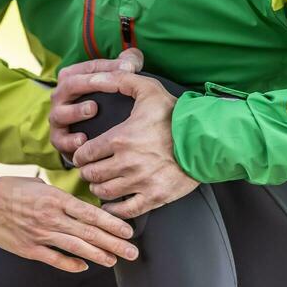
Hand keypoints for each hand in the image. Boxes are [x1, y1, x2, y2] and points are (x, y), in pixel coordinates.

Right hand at [0, 175, 138, 272]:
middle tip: (132, 252)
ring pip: (77, 248)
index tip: (128, 231)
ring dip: (99, 255)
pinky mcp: (30, 248)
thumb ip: (60, 196)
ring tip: (115, 260)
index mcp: (56, 198)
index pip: (91, 213)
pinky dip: (72, 264)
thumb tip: (78, 206)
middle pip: (90, 233)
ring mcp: (41, 234)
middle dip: (114, 243)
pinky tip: (85, 266)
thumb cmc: (10, 188)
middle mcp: (52, 217)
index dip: (113, 223)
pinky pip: (55, 259)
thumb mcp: (39, 185)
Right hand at [49, 47, 144, 162]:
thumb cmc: (102, 103)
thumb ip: (125, 65)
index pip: (88, 67)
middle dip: (89, 83)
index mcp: (71, 78)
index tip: (130, 68)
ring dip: (76, 110)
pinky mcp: (58, 139)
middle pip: (70, 84)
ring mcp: (57, 117)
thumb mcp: (113, 82)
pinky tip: (83, 140)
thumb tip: (133, 60)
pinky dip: (70, 140)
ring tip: (93, 109)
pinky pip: (60, 139)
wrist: (88, 137)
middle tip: (112, 84)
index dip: (108, 66)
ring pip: (60, 112)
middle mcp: (60, 96)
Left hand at [70, 71, 198, 217]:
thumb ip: (120, 79)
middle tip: (90, 170)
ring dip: (98, 188)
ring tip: (101, 183)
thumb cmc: (176, 114)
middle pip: (91, 175)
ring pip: (105, 192)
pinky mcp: (155, 197)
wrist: (206, 138)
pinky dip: (114, 209)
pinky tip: (113, 203)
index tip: (82, 156)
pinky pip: (125, 210)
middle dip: (87, 172)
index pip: (85, 154)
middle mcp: (127, 162)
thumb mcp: (148, 89)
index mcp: (120, 138)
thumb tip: (96, 76)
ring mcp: (141, 181)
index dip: (80, 156)